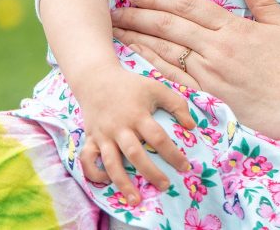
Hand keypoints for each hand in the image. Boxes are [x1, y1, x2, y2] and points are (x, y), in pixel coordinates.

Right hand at [76, 64, 194, 204]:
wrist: (98, 79)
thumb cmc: (132, 85)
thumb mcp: (157, 88)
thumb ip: (177, 105)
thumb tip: (192, 126)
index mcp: (138, 115)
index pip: (158, 138)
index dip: (172, 154)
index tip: (185, 167)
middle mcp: (120, 128)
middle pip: (135, 154)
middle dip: (151, 172)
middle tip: (165, 186)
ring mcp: (103, 135)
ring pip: (111, 163)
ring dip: (123, 183)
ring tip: (136, 200)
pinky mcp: (91, 139)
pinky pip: (87, 160)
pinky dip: (94, 173)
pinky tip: (106, 182)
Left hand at [110, 0, 279, 141]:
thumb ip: (262, 0)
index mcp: (236, 29)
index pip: (189, 6)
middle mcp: (218, 50)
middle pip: (169, 27)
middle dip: (139, 15)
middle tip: (116, 8)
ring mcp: (210, 78)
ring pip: (164, 53)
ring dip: (137, 39)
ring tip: (117, 30)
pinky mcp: (209, 102)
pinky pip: (172, 82)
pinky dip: (150, 68)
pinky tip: (135, 60)